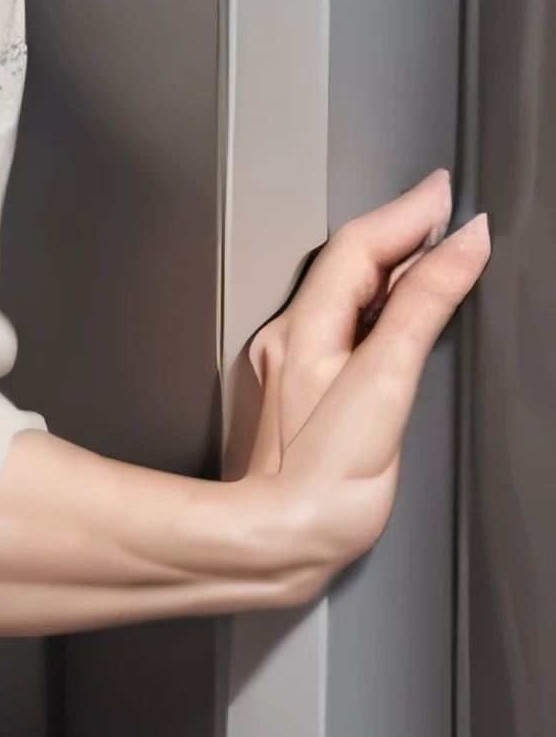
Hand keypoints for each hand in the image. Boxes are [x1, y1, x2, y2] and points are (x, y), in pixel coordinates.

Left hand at [235, 170, 489, 583]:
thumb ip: (423, 309)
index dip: (407, 212)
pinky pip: (342, 324)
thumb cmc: (319, 481)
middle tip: (447, 211)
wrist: (276, 543)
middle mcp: (288, 340)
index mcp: (305, 329)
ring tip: (432, 248)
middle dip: (400, 230)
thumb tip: (461, 245)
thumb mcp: (385, 383)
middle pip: (349, 263)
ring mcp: (290, 366)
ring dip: (389, 265)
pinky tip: (397, 314)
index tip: (448, 194)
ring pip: (344, 292)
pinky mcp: (299, 394)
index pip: (359, 245)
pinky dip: (376, 303)